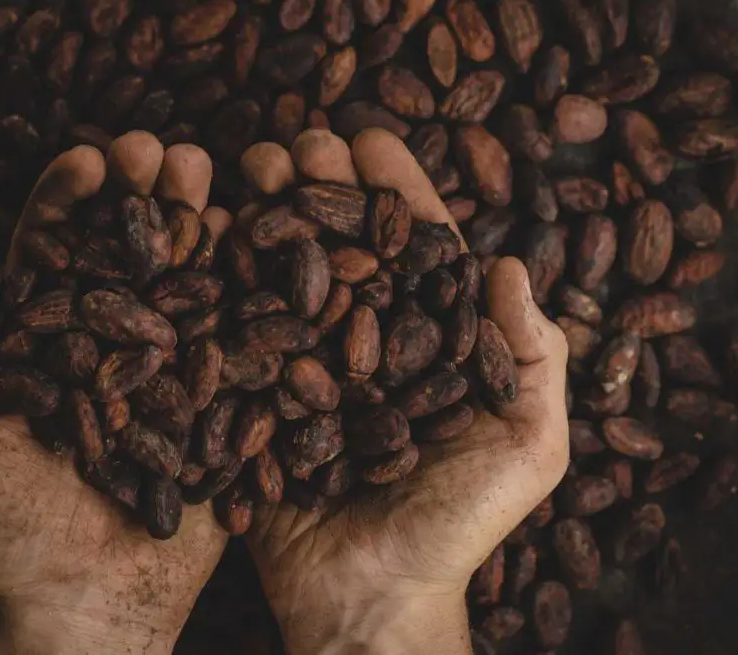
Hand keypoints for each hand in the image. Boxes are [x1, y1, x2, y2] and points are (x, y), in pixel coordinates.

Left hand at [0, 133, 228, 654]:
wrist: (88, 606)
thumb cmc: (6, 533)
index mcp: (45, 345)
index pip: (53, 255)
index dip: (66, 202)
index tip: (88, 157)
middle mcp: (108, 345)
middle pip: (124, 253)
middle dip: (140, 195)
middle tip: (159, 149)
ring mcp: (166, 369)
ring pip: (181, 280)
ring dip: (192, 222)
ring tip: (206, 171)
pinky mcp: (214, 401)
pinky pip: (231, 336)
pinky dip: (242, 286)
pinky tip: (251, 237)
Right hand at [242, 129, 570, 654]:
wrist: (369, 598)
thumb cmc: (458, 525)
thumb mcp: (527, 446)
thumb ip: (534, 357)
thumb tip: (512, 262)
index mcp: (428, 341)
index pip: (414, 247)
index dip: (396, 189)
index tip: (370, 139)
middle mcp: (364, 340)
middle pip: (342, 244)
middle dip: (321, 185)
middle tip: (298, 143)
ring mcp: (305, 364)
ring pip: (285, 270)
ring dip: (267, 213)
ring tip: (248, 167)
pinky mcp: (256, 394)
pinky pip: (236, 325)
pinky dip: (219, 274)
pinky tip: (204, 227)